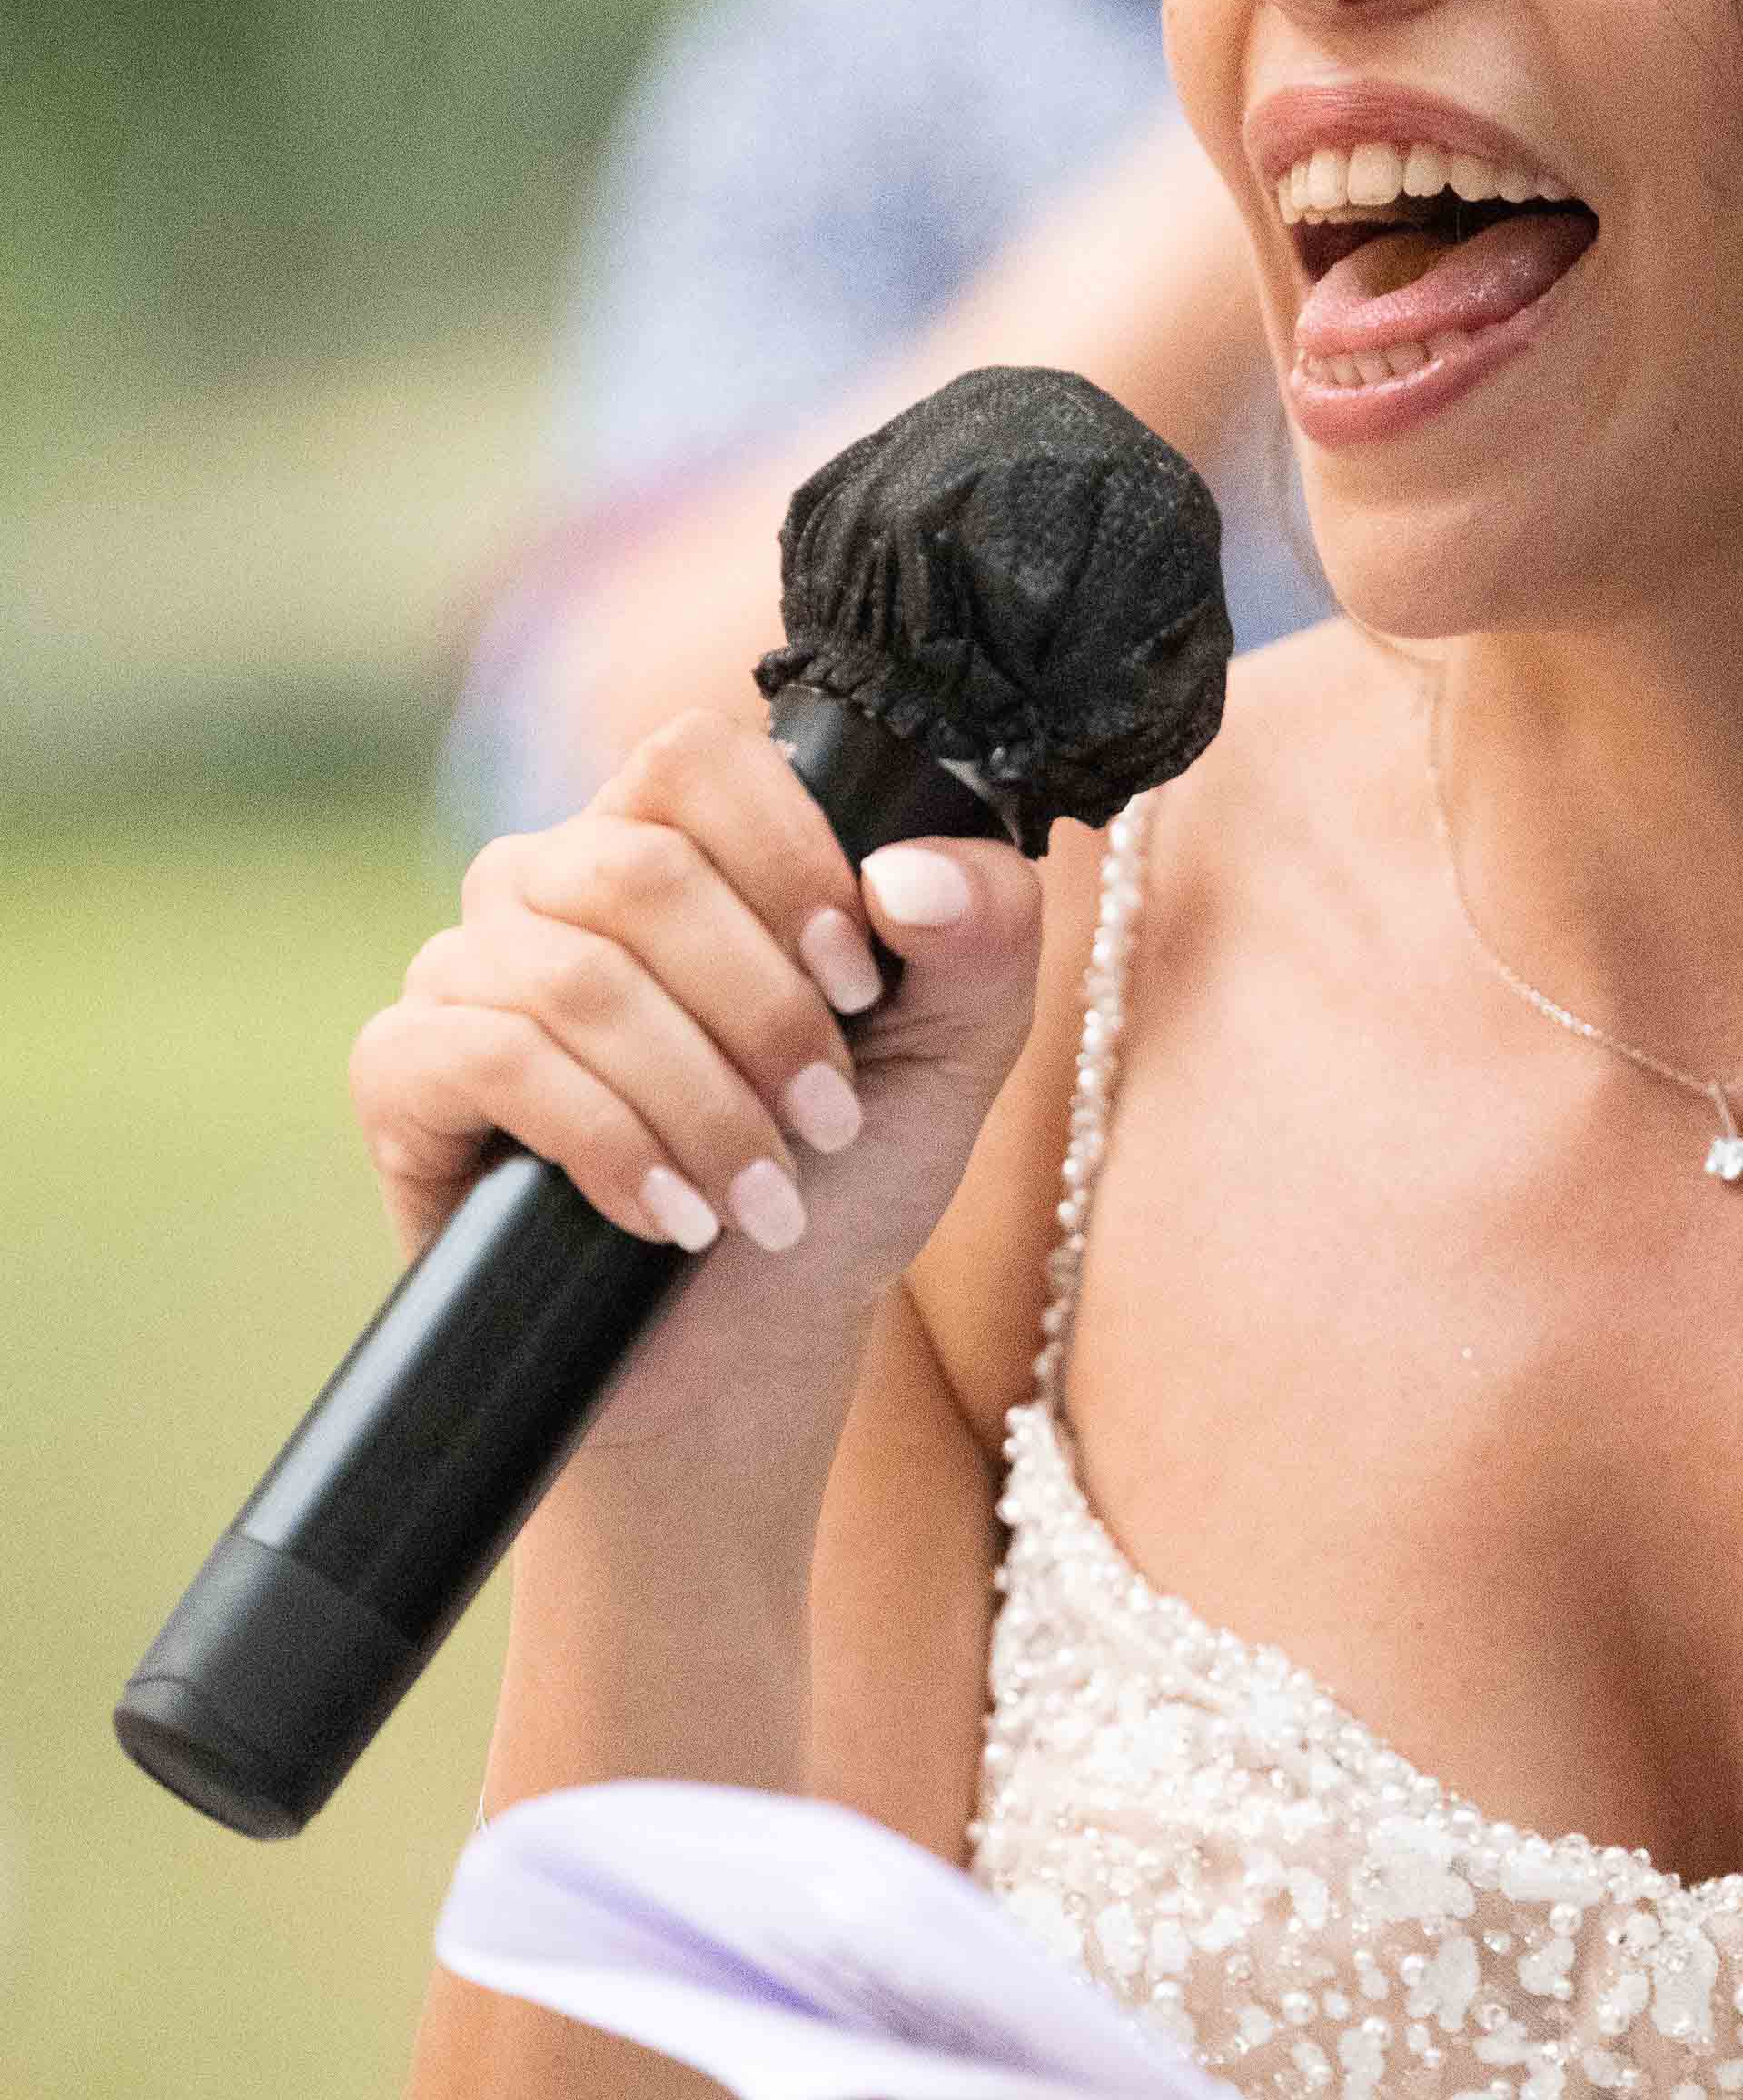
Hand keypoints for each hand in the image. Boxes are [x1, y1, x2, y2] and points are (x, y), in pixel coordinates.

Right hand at [349, 710, 1040, 1466]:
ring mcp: (466, 969)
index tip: (858, 981)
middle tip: (829, 1125)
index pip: (695, 756)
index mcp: (673, 842)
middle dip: (760, 1014)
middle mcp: (552, 882)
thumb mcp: (954, 1052)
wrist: (748, 1343)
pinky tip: (669, 1216)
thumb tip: (910, 873)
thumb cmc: (843, 1173)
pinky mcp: (404, 1070)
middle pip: (639, 870)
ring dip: (700, 1103)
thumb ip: (981, 933)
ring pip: (574, 977)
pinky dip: (605, 1142)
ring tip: (769, 1202)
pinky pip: (487, 1056)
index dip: (786, 857)